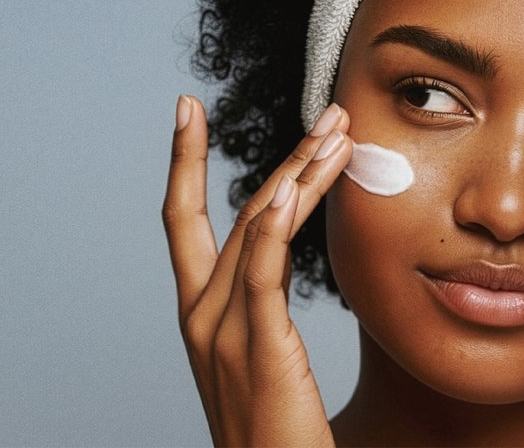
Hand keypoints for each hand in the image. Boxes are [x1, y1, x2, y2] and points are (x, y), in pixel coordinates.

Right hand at [162, 96, 351, 446]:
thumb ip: (262, 313)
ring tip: (341, 135)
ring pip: (257, 230)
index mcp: (198, 314)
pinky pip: (261, 275)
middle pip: (237, 212)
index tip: (187, 109)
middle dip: (284, 156)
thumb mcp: (260, 362)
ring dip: (301, 175)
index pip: (182, 220)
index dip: (183, 161)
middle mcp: (200, 314)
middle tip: (331, 113)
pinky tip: (291, 191)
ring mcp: (222, 331)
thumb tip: (279, 269)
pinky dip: (275, 228)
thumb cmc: (274, 435)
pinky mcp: (257, 348)